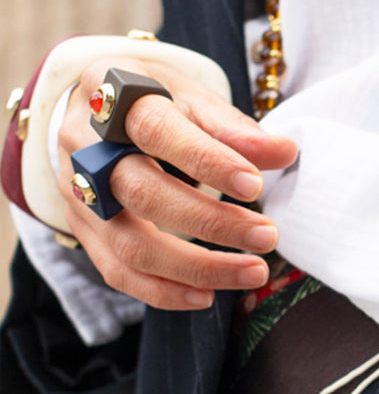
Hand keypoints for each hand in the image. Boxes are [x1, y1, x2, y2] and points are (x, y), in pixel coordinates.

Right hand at [57, 56, 298, 308]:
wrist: (98, 116)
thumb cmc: (155, 104)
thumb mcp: (192, 98)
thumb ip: (234, 128)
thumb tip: (285, 151)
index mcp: (112, 97)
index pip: (156, 130)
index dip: (206, 160)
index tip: (255, 185)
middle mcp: (85, 148)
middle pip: (144, 194)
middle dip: (212, 222)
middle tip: (267, 236)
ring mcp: (79, 194)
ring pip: (132, 244)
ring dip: (197, 268)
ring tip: (253, 272)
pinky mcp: (84, 231)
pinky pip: (118, 273)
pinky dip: (164, 292)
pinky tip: (207, 296)